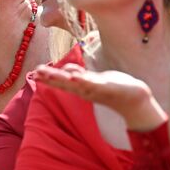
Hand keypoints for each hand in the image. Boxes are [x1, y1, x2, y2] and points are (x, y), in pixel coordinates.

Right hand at [34, 64, 166, 130]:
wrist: (133, 99)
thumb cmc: (111, 88)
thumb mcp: (91, 80)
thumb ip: (78, 75)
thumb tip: (65, 70)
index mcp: (80, 86)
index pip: (61, 81)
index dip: (48, 77)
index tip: (35, 72)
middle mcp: (85, 89)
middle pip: (65, 83)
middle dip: (51, 78)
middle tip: (37, 73)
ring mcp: (96, 89)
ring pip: (76, 83)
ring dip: (63, 79)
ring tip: (50, 74)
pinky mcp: (108, 88)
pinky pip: (93, 84)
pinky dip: (83, 81)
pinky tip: (75, 77)